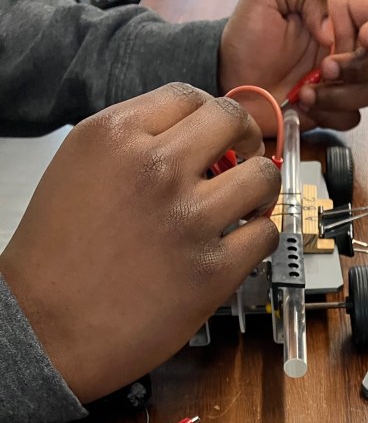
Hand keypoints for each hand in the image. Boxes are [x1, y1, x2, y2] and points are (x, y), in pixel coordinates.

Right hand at [0, 83, 280, 405]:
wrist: (47, 326)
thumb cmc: (57, 259)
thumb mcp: (79, 170)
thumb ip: (132, 146)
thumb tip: (187, 143)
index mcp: (116, 136)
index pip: (189, 96)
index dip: (214, 114)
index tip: (222, 133)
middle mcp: (156, 169)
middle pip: (234, 122)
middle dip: (248, 138)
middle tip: (247, 158)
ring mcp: (190, 219)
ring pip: (262, 177)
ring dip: (263, 189)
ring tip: (249, 205)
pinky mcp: (213, 270)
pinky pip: (265, 235)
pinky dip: (261, 236)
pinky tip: (244, 243)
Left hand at [219, 0, 367, 132]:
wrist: (232, 79)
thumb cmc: (248, 37)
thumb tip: (330, 29)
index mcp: (340, 12)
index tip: (366, 36)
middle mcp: (348, 45)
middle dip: (361, 66)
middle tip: (326, 67)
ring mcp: (344, 80)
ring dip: (341, 95)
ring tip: (304, 90)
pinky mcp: (334, 108)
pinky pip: (351, 118)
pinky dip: (329, 114)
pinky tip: (303, 104)